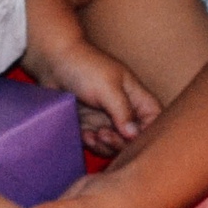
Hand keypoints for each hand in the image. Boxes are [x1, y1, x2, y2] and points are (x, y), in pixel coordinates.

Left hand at [24, 38, 159, 153]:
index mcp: (135, 97)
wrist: (53, 61)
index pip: (154, 119)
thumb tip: (134, 136)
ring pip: (115, 144)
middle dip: (121, 142)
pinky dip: (92, 143)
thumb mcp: (108, 87)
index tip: (133, 137)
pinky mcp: (88, 124)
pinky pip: (95, 143)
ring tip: (94, 134)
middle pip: (134, 138)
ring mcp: (105, 118)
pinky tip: (85, 134)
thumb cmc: (85, 67)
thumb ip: (123, 112)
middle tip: (105, 134)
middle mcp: (123, 110)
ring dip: (106, 145)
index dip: (149, 131)